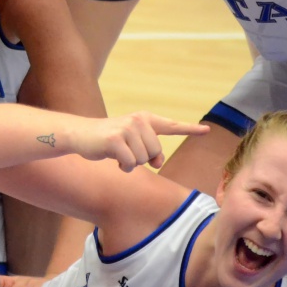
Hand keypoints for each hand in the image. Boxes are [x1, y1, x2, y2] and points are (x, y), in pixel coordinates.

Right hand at [69, 112, 208, 171]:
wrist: (79, 134)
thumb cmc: (108, 140)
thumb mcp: (132, 143)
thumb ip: (150, 151)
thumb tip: (159, 162)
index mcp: (145, 119)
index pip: (171, 126)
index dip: (190, 129)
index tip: (207, 131)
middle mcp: (138, 120)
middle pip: (156, 152)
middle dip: (143, 159)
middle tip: (127, 152)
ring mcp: (127, 128)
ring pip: (143, 159)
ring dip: (131, 163)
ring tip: (117, 152)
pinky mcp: (115, 139)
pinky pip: (129, 163)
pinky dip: (122, 166)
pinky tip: (112, 158)